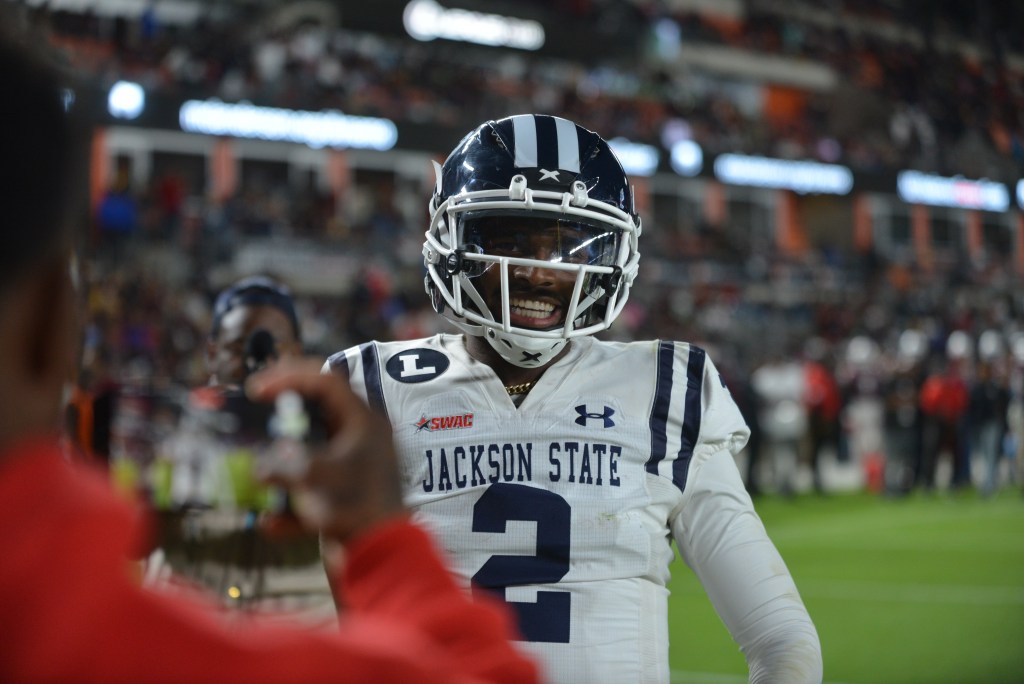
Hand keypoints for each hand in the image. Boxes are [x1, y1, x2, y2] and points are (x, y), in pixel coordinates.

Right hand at [246, 359, 406, 543]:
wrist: (385, 559)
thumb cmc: (360, 512)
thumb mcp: (320, 482)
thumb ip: (287, 468)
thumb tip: (259, 466)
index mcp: (364, 423)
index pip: (326, 383)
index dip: (289, 378)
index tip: (256, 389)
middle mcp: (361, 438)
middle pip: (319, 410)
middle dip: (284, 410)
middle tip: (255, 406)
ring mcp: (354, 465)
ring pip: (312, 447)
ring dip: (283, 455)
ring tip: (257, 464)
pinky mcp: (345, 494)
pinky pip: (312, 487)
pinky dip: (291, 503)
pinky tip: (272, 525)